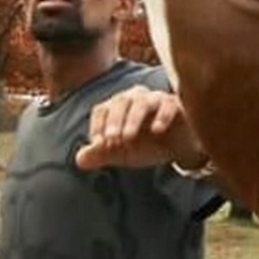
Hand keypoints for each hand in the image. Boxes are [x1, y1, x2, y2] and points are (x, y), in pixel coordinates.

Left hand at [75, 85, 207, 171]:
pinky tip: (156, 130)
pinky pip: (168, 104)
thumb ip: (101, 154)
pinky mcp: (176, 105)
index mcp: (118, 107)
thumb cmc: (147, 145)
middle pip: (120, 101)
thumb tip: (79, 160)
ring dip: (133, 118)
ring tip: (128, 138)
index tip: (97, 144)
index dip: (97, 125)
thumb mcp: (122, 153)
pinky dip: (161, 115)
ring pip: (142, 101)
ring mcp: (156, 99)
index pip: (101, 109)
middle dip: (114, 121)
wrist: (179, 149)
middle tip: (111, 140)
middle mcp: (135, 98)